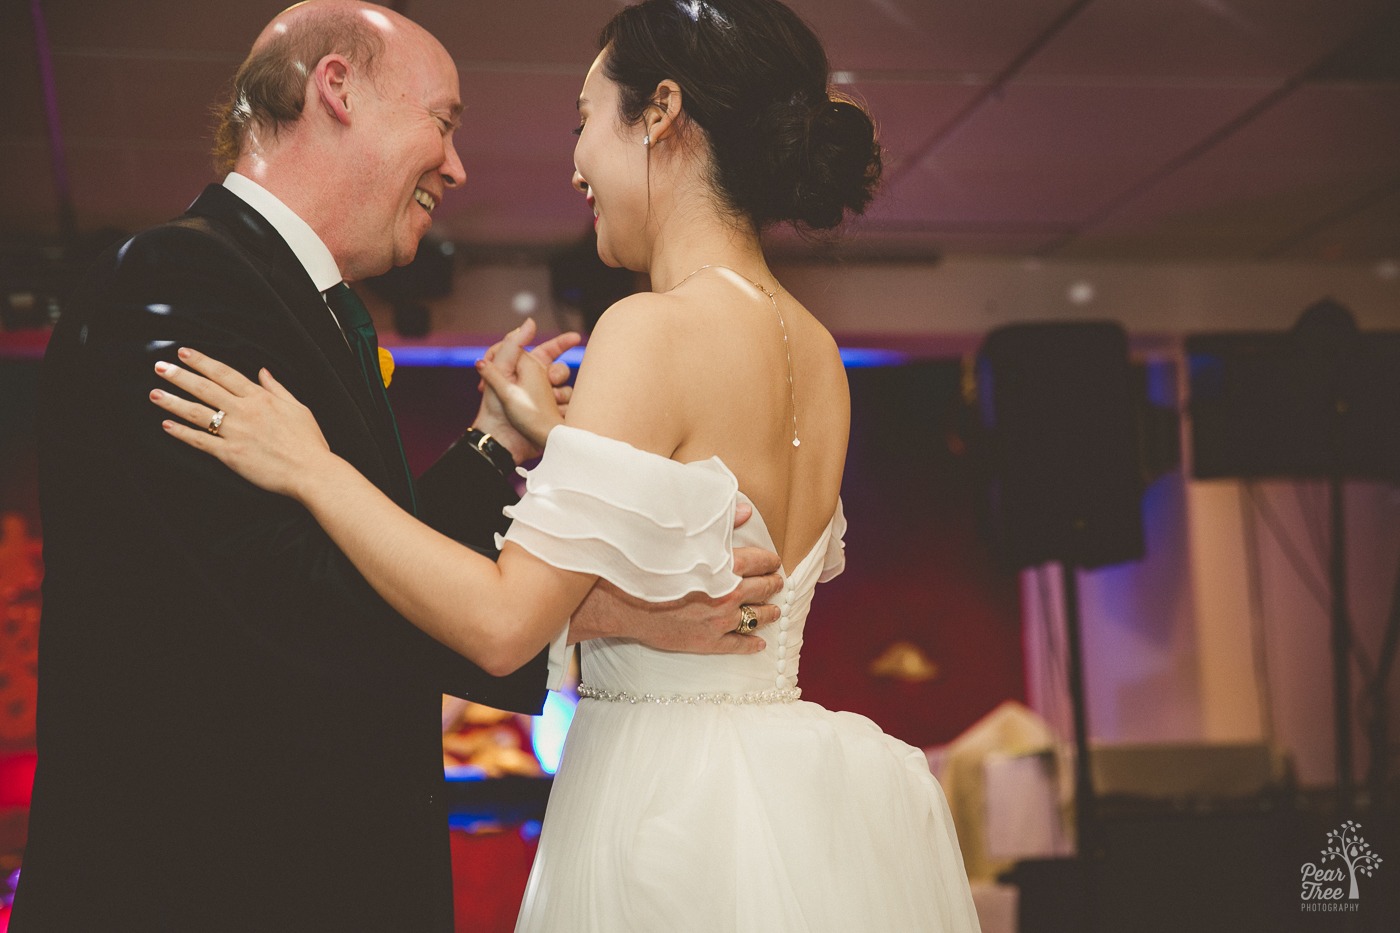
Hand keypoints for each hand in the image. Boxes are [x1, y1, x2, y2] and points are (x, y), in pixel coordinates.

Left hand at [150, 348, 332, 499]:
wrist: (311, 471)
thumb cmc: (309, 442)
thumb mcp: (298, 408)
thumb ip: (277, 388)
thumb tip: (263, 372)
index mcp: (260, 398)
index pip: (225, 374)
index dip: (202, 362)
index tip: (184, 353)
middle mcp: (244, 411)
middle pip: (206, 389)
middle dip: (180, 376)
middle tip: (160, 367)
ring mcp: (236, 433)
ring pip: (198, 413)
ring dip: (173, 402)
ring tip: (155, 393)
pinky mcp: (231, 454)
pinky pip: (201, 441)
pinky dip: (182, 433)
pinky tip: (167, 425)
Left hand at [472, 319, 578, 461]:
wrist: (502, 440)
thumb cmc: (495, 407)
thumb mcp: (501, 369)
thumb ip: (513, 343)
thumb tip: (530, 322)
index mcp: (526, 369)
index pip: (548, 351)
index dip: (562, 343)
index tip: (576, 338)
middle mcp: (538, 383)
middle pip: (561, 370)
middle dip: (558, 374)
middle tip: (549, 382)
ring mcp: (548, 400)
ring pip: (568, 389)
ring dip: (560, 395)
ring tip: (549, 405)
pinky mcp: (554, 415)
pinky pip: (570, 406)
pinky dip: (563, 410)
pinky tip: (553, 416)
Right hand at [568, 502, 784, 653]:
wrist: (622, 600)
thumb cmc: (649, 563)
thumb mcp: (685, 535)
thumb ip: (720, 521)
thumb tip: (747, 510)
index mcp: (726, 566)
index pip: (761, 561)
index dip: (769, 560)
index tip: (772, 561)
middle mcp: (729, 594)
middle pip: (764, 589)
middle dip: (773, 584)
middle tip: (776, 582)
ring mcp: (720, 620)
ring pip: (756, 617)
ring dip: (768, 612)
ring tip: (774, 610)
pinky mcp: (707, 642)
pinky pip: (738, 644)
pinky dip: (751, 643)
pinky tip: (759, 643)